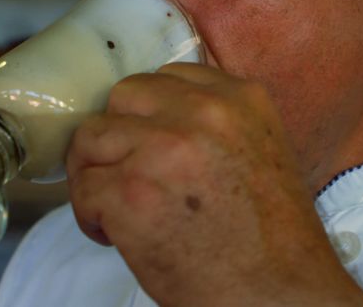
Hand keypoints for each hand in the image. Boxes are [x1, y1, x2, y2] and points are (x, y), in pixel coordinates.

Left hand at [66, 63, 362, 305]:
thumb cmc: (275, 240)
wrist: (279, 292)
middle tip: (126, 172)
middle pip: (124, 96)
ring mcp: (161, 149)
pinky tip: (117, 236)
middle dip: (119, 135)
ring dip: (96, 172)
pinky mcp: (129, 193)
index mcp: (239, 99)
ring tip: (118, 207)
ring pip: (91, 138)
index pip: (168, 77)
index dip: (151, 113)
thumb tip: (164, 118)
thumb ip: (220, 124)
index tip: (151, 141)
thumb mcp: (264, 151)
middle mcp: (200, 113)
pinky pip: (83, 188)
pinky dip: (91, 216)